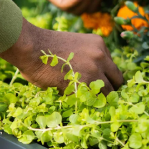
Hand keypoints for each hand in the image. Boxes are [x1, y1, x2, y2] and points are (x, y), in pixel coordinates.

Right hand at [0, 19, 124, 92]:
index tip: (98, 84)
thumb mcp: (76, 45)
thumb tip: (96, 78)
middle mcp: (101, 57)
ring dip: (98, 99)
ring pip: (108, 95)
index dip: (106, 77)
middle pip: (117, 81)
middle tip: (96, 96)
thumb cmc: (47, 48)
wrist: (31, 48)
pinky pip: (90, 101)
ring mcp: (94, 72)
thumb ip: (90, 58)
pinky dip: (83, 104)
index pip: (113, 67)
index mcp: (100, 45)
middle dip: (108, 90)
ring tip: (85, 101)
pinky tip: (73, 100)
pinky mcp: (83, 87)